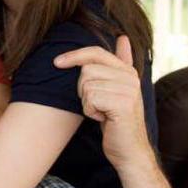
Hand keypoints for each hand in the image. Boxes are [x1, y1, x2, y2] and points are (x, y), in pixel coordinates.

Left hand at [54, 36, 151, 169]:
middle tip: (97, 104)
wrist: (128, 150)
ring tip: (103, 112)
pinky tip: (104, 119)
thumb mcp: (116, 89)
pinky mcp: (123, 103)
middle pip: (86, 69)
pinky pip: (90, 99)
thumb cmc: (116, 120)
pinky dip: (90, 111)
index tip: (57, 62)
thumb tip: (123, 37)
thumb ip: (119, 63)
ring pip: (86, 85)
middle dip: (82, 89)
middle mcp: (130, 77)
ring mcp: (129, 89)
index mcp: (127, 70)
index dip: (74, 55)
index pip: (96, 52)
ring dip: (88, 102)